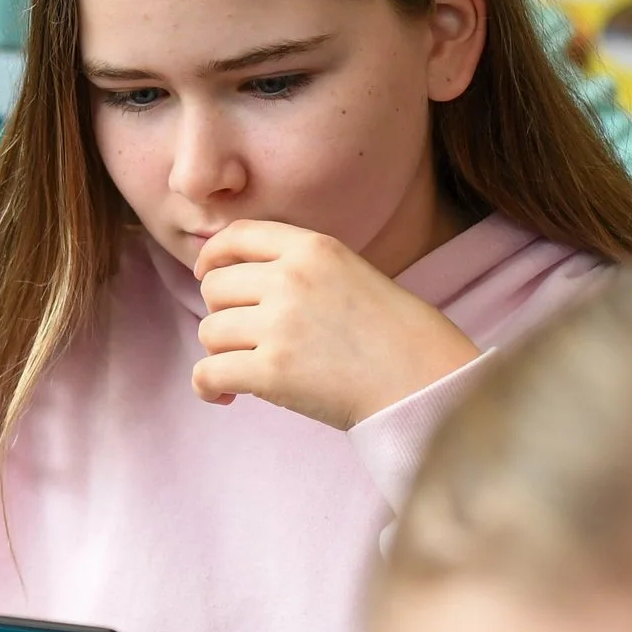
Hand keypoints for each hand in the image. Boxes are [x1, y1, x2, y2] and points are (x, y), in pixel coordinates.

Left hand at [192, 220, 480, 429]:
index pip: (237, 236)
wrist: (425, 380)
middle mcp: (290, 280)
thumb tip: (239, 280)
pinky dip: (208, 386)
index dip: (212, 256)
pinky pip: (208, 373)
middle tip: (246, 338)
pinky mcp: (273, 372)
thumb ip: (301, 268)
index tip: (207, 275)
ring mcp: (279, 325)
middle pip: (215, 287)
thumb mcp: (352, 272)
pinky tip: (224, 395)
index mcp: (313, 248)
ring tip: (247, 368)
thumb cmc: (396, 335)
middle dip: (222, 313)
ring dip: (221, 353)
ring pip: (209, 331)